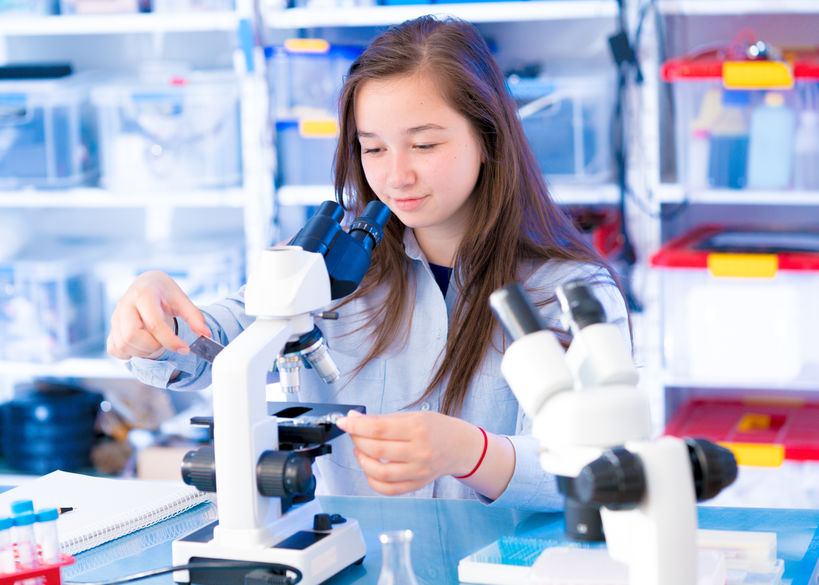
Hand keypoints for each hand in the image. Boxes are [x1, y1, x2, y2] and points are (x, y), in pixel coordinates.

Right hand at [107, 270, 210, 359]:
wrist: (147, 283)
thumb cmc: (164, 292)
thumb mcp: (182, 299)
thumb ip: (195, 317)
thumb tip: (206, 334)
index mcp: (144, 294)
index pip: (154, 323)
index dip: (171, 341)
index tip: (185, 349)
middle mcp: (125, 304)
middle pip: (132, 336)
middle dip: (152, 347)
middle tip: (165, 343)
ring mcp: (115, 317)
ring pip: (123, 344)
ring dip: (142, 352)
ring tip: (156, 344)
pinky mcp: (112, 327)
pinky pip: (114, 348)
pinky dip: (129, 353)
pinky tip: (143, 346)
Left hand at [335, 410, 482, 495]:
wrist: (461, 447)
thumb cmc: (436, 428)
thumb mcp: (413, 416)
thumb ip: (383, 419)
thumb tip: (354, 419)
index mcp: (418, 429)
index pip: (379, 428)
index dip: (356, 425)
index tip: (344, 422)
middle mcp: (420, 452)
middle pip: (376, 449)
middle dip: (357, 440)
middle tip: (353, 433)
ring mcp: (418, 471)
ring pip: (379, 472)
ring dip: (362, 460)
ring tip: (360, 450)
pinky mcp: (417, 484)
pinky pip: (388, 489)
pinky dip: (372, 480)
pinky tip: (370, 468)